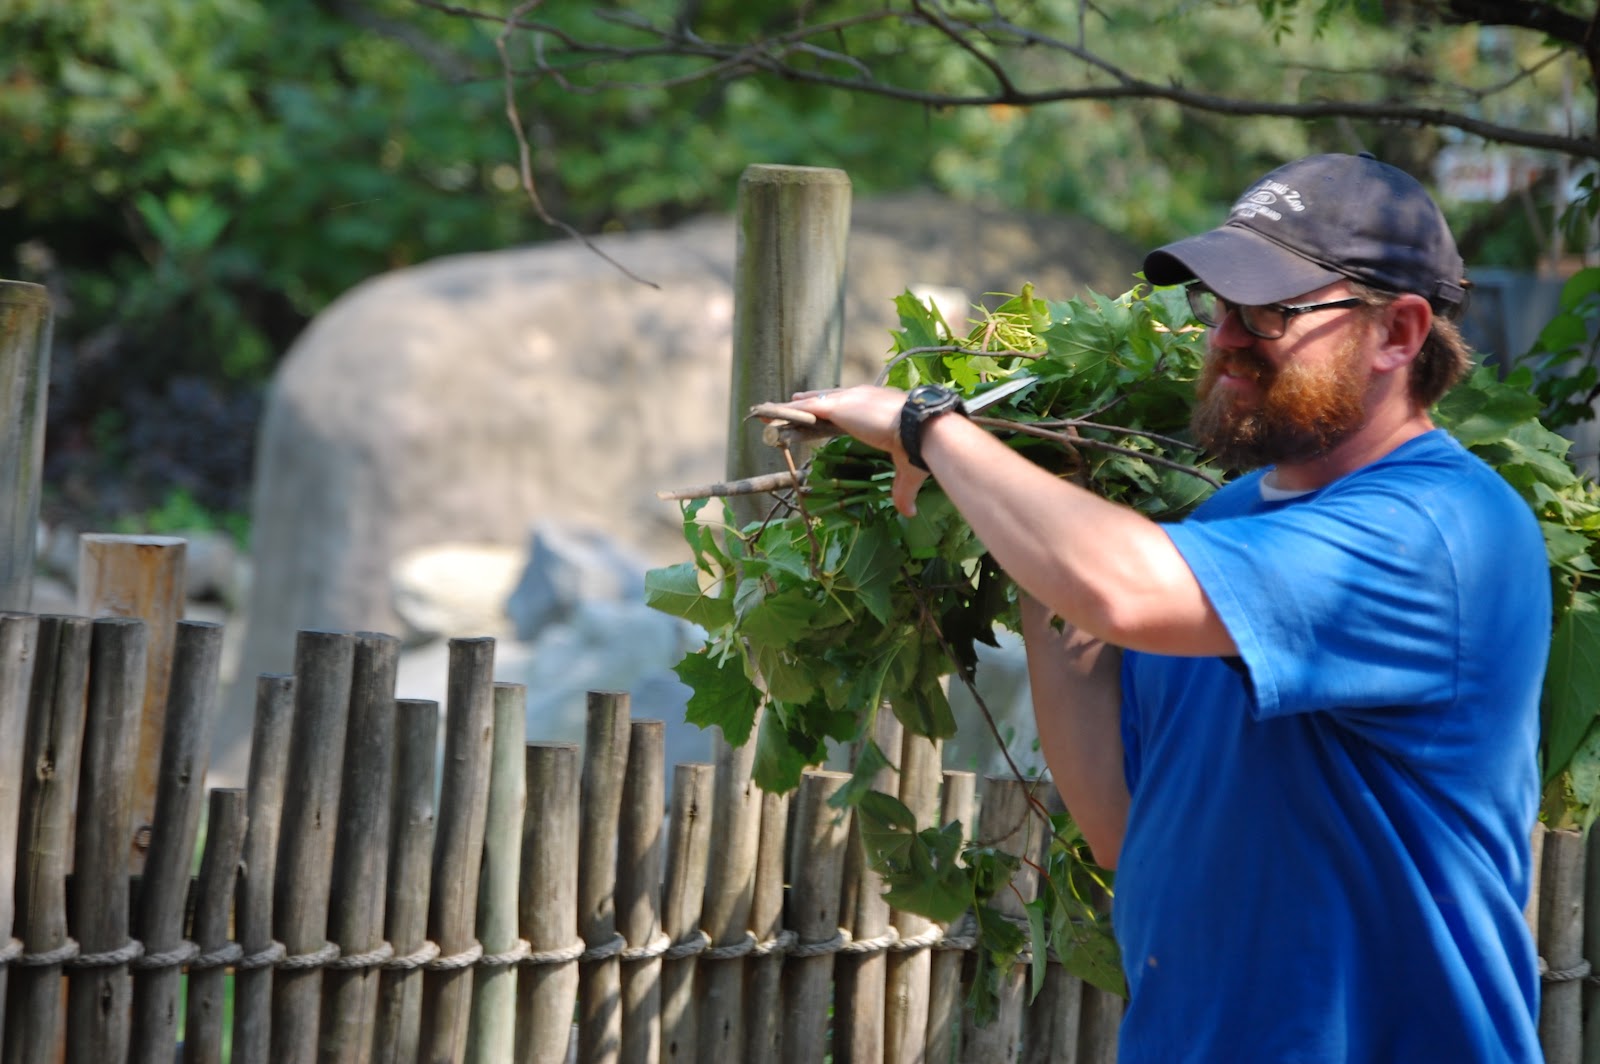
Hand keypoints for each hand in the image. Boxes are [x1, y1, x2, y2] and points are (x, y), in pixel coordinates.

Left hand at [783, 385, 929, 515]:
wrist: (922, 428)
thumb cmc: (921, 447)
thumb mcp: (908, 469)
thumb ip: (902, 491)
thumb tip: (909, 513)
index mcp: (880, 406)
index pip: (851, 404)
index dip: (836, 406)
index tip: (826, 408)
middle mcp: (863, 396)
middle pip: (829, 398)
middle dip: (811, 400)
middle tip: (794, 399)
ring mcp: (850, 400)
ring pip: (813, 402)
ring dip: (792, 406)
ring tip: (772, 408)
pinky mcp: (839, 407)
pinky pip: (805, 408)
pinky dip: (788, 410)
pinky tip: (771, 413)